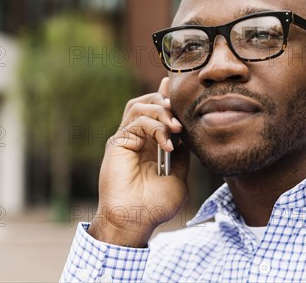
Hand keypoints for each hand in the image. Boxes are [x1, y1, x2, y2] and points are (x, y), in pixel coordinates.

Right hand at [88, 77, 188, 246]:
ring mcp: (126, 138)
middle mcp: (136, 138)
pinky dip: (155, 127)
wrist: (135, 220)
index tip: (175, 85)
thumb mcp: (179, 177)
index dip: (165, 97)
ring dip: (160, 111)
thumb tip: (186, 137)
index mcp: (149, 144)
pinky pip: (136, 122)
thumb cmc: (155, 206)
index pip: (156, 111)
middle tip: (180, 120)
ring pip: (139, 106)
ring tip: (175, 128)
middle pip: (146, 102)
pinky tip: (168, 143)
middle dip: (165, 102)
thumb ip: (182, 155)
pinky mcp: (118, 143)